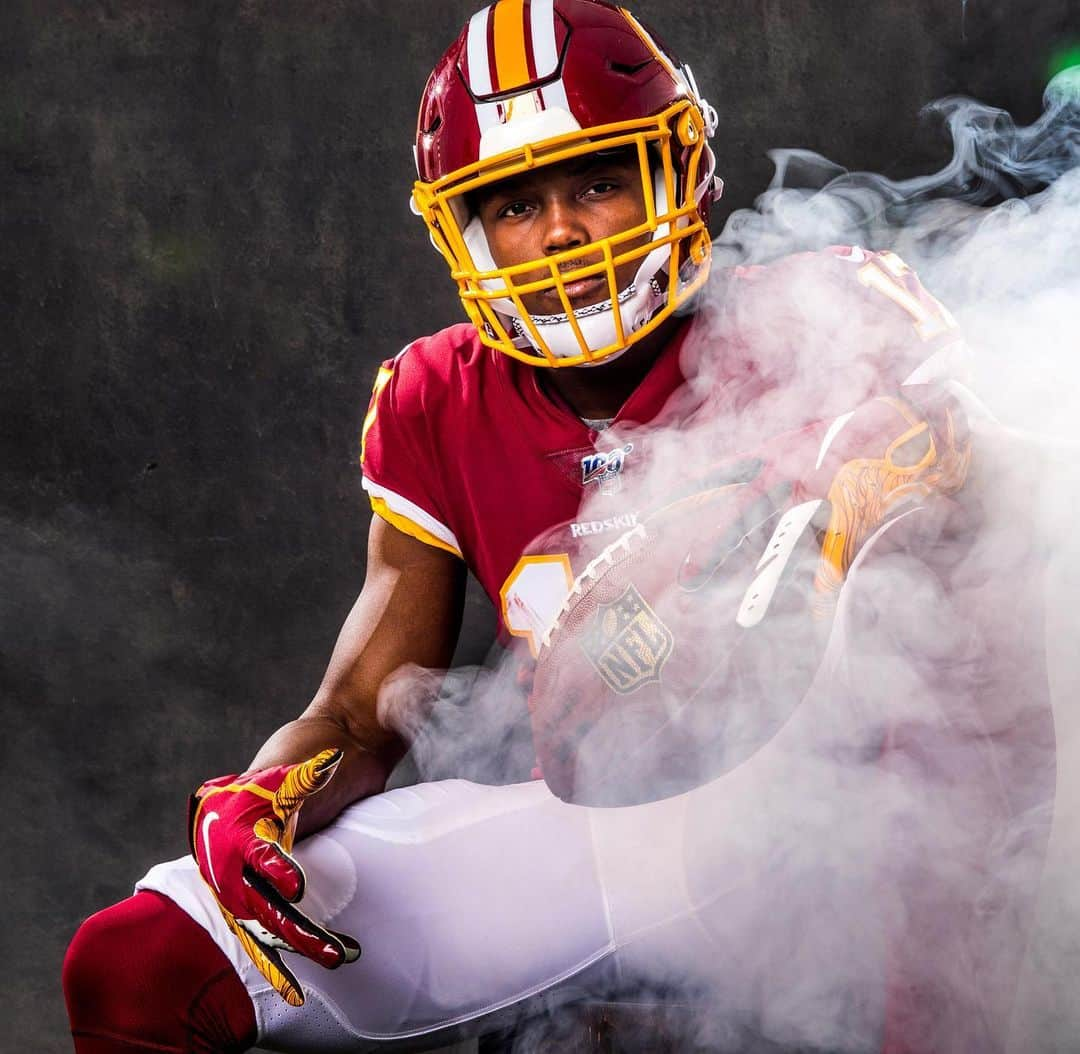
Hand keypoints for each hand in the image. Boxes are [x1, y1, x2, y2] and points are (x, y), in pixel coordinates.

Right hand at [188, 749, 360, 1005]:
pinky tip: (295, 991)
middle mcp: (234, 853)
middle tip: (328, 947)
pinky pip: (267, 929)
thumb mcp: (302, 759)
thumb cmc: (306, 748)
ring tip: (337, 958)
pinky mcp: (267, 886)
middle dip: (289, 924)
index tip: (294, 881)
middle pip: (257, 897)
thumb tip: (330, 763)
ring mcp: (248, 873)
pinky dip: (277, 961)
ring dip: (295, 943)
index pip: (251, 850)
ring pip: (264, 920)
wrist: (322, 743)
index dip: (271, 865)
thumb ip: (310, 772)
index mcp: (236, 821)